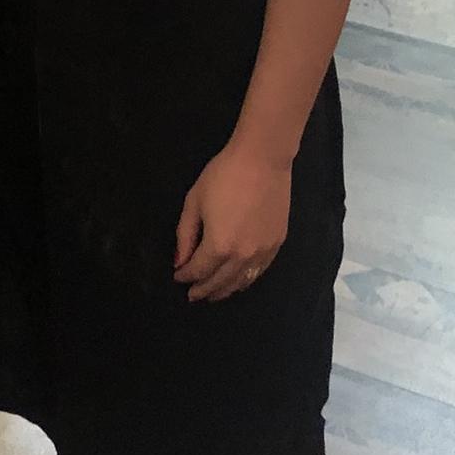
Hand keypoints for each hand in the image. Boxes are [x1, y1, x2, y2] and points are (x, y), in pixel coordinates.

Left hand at [174, 141, 290, 303]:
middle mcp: (242, 256)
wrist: (262, 160)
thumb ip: (185, 235)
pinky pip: (259, 272)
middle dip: (203, 289)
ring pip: (241, 282)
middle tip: (192, 294)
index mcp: (219, 246)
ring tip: (212, 294)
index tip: (177, 276)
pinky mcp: (277, 245)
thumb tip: (180, 261)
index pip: (198, 270)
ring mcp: (263, 252)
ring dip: (224, 290)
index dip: (185, 275)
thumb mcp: (194, 201)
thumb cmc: (223, 176)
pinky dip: (245, 280)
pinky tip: (237, 280)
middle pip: (219, 282)